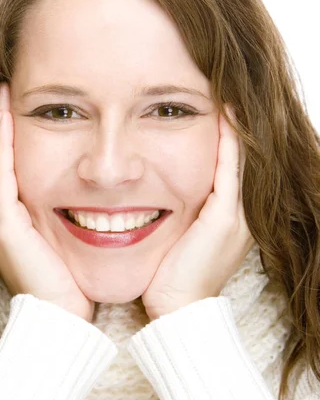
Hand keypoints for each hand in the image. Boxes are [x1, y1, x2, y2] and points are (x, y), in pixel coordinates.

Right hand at [0, 82, 94, 322]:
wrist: (62, 322)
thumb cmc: (73, 287)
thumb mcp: (73, 245)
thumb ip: (76, 220)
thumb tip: (107, 202)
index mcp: (18, 222)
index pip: (14, 168)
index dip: (15, 138)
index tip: (25, 106)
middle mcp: (1, 218)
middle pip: (0, 160)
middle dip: (4, 125)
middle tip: (8, 90)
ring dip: (1, 128)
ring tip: (5, 94)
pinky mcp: (4, 227)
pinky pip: (2, 177)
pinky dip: (4, 147)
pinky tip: (8, 118)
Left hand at [141, 105, 254, 320]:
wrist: (178, 311)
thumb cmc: (171, 277)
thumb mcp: (179, 239)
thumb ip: (179, 214)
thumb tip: (156, 192)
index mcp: (230, 216)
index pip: (232, 165)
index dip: (228, 135)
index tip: (215, 105)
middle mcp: (240, 212)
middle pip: (243, 156)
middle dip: (235, 124)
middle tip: (225, 89)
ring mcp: (237, 215)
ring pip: (242, 158)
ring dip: (235, 125)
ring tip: (227, 92)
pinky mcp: (225, 219)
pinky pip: (229, 169)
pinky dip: (228, 141)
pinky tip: (224, 115)